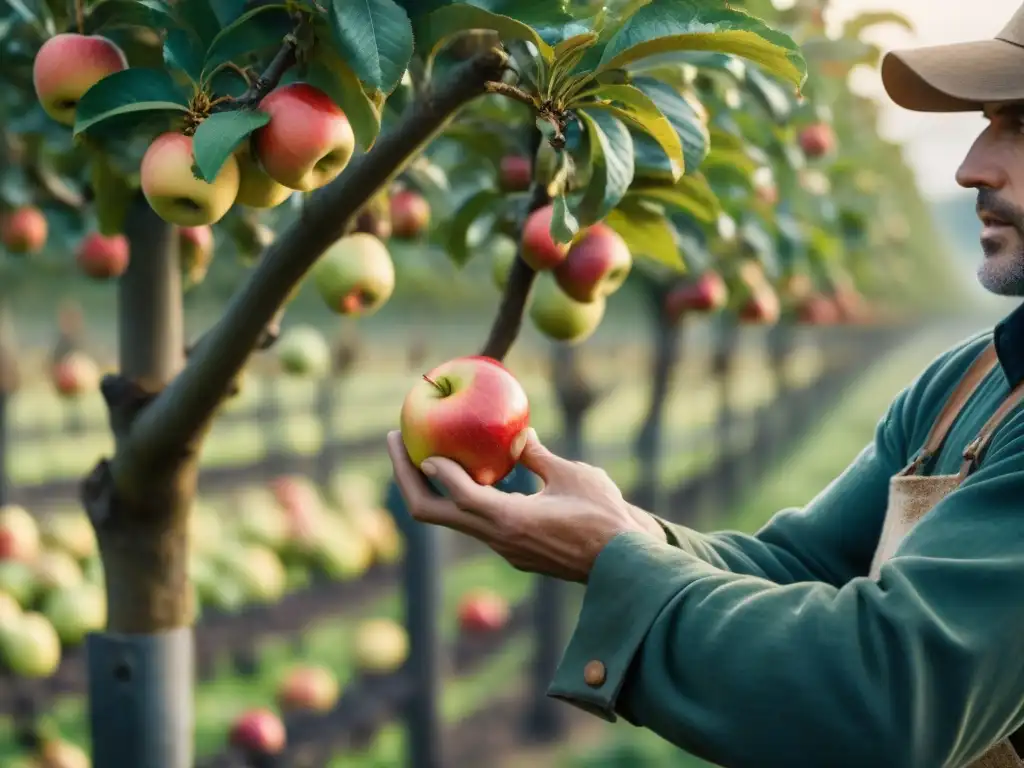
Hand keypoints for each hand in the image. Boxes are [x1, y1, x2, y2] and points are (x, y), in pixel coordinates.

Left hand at [386, 428, 664, 581]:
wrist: (625, 565)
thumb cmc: (604, 517)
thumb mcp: (573, 475)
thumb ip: (538, 455)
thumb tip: (517, 434)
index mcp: (510, 520)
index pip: (457, 494)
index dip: (432, 467)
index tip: (417, 443)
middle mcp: (497, 539)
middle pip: (432, 513)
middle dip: (406, 477)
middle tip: (395, 441)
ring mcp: (502, 549)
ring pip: (451, 519)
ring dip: (430, 488)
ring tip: (420, 452)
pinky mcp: (512, 552)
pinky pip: (474, 523)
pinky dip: (459, 498)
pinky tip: (466, 473)